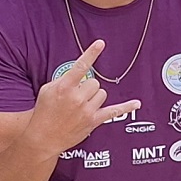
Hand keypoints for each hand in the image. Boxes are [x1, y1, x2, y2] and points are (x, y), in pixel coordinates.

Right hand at [30, 38, 140, 152]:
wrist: (43, 137)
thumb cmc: (44, 112)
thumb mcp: (47, 90)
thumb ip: (63, 79)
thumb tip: (78, 75)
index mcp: (64, 87)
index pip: (80, 66)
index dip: (91, 53)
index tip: (101, 43)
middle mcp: (77, 98)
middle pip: (94, 83)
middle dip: (87, 87)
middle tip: (76, 97)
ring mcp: (86, 110)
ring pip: (102, 94)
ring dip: (94, 97)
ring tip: (81, 105)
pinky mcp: (93, 121)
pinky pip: (114, 111)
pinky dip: (126, 107)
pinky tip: (136, 103)